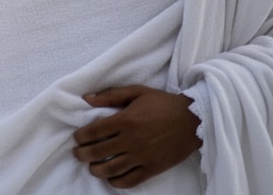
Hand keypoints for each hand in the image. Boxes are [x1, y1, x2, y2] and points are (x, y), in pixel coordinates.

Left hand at [72, 84, 201, 187]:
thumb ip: (111, 95)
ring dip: (96, 170)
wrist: (194, 121)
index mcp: (125, 120)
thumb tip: (86, 98)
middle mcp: (131, 140)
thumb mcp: (137, 92)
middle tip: (78, 154)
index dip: (80, 137)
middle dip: (82, 154)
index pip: (93, 132)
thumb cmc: (164, 104)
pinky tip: (111, 177)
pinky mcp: (153, 168)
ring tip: (92, 166)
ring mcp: (142, 157)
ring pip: (111, 169)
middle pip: (97, 152)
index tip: (78, 138)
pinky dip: (116, 182)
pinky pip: (130, 180)